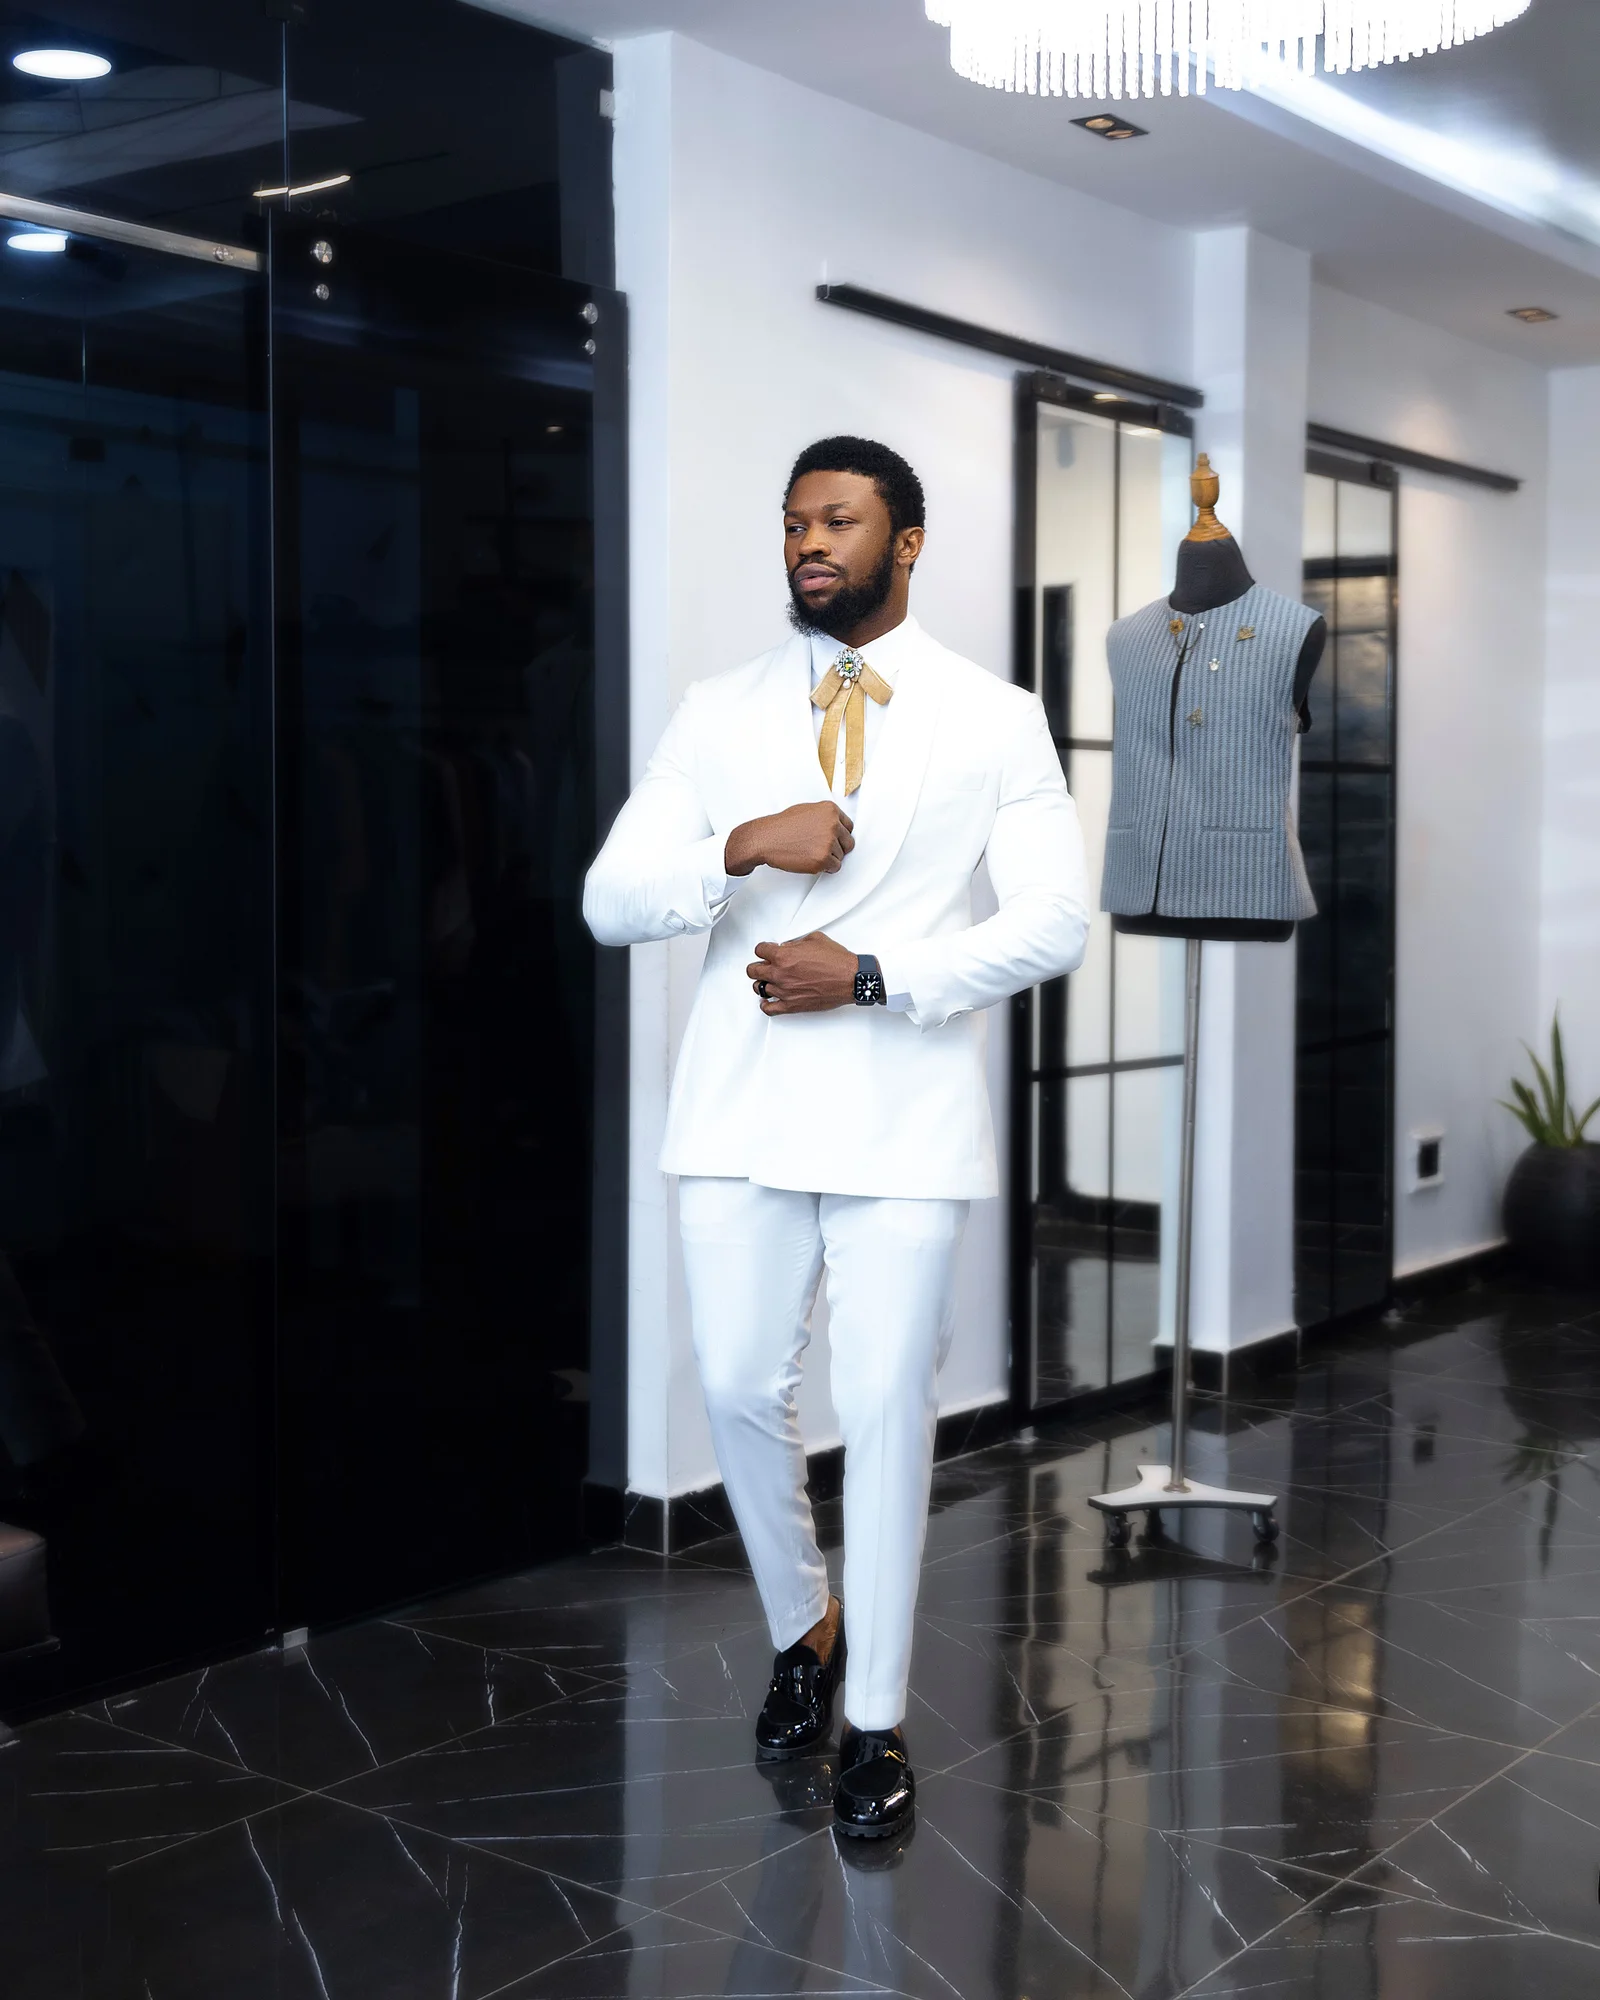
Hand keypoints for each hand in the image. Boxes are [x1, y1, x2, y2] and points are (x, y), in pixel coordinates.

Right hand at [725, 803, 853, 877]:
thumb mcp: (807, 810)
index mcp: (830, 810)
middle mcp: (832, 824)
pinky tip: (811, 860)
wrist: (767, 838)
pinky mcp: (823, 859)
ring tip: (810, 852)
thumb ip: (825, 817)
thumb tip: (837, 826)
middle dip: (838, 848)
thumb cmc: (782, 826)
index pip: (849, 826)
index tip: (834, 839)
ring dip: (829, 858)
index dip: (840, 835)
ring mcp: (828, 842)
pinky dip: (825, 868)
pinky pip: (835, 867)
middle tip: (822, 849)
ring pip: (841, 856)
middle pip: (848, 842)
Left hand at [748, 933, 857, 1014]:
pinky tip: (768, 999)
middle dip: (758, 965)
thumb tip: (788, 947)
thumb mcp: (814, 940)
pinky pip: (768, 1008)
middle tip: (765, 965)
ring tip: (769, 981)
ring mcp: (784, 991)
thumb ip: (795, 943)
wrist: (850, 979)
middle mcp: (780, 974)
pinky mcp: (791, 1005)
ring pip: (758, 988)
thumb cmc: (837, 961)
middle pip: (753, 970)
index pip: (759, 950)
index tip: (766, 951)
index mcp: (783, 956)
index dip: (763, 949)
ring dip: (763, 982)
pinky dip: (765, 1004)